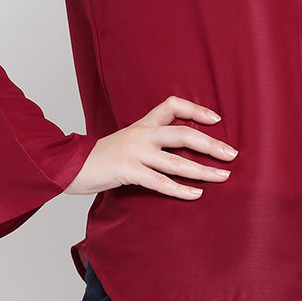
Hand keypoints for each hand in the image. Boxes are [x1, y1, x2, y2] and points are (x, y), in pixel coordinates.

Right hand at [62, 95, 237, 199]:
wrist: (70, 166)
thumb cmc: (102, 157)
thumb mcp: (128, 141)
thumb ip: (150, 141)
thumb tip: (180, 151)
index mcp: (142, 124)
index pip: (172, 105)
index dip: (196, 109)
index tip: (216, 119)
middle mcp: (141, 134)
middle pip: (183, 134)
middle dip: (211, 144)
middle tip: (231, 154)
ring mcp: (134, 152)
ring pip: (176, 161)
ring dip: (203, 170)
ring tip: (222, 177)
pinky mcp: (128, 171)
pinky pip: (160, 182)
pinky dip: (180, 190)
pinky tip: (195, 195)